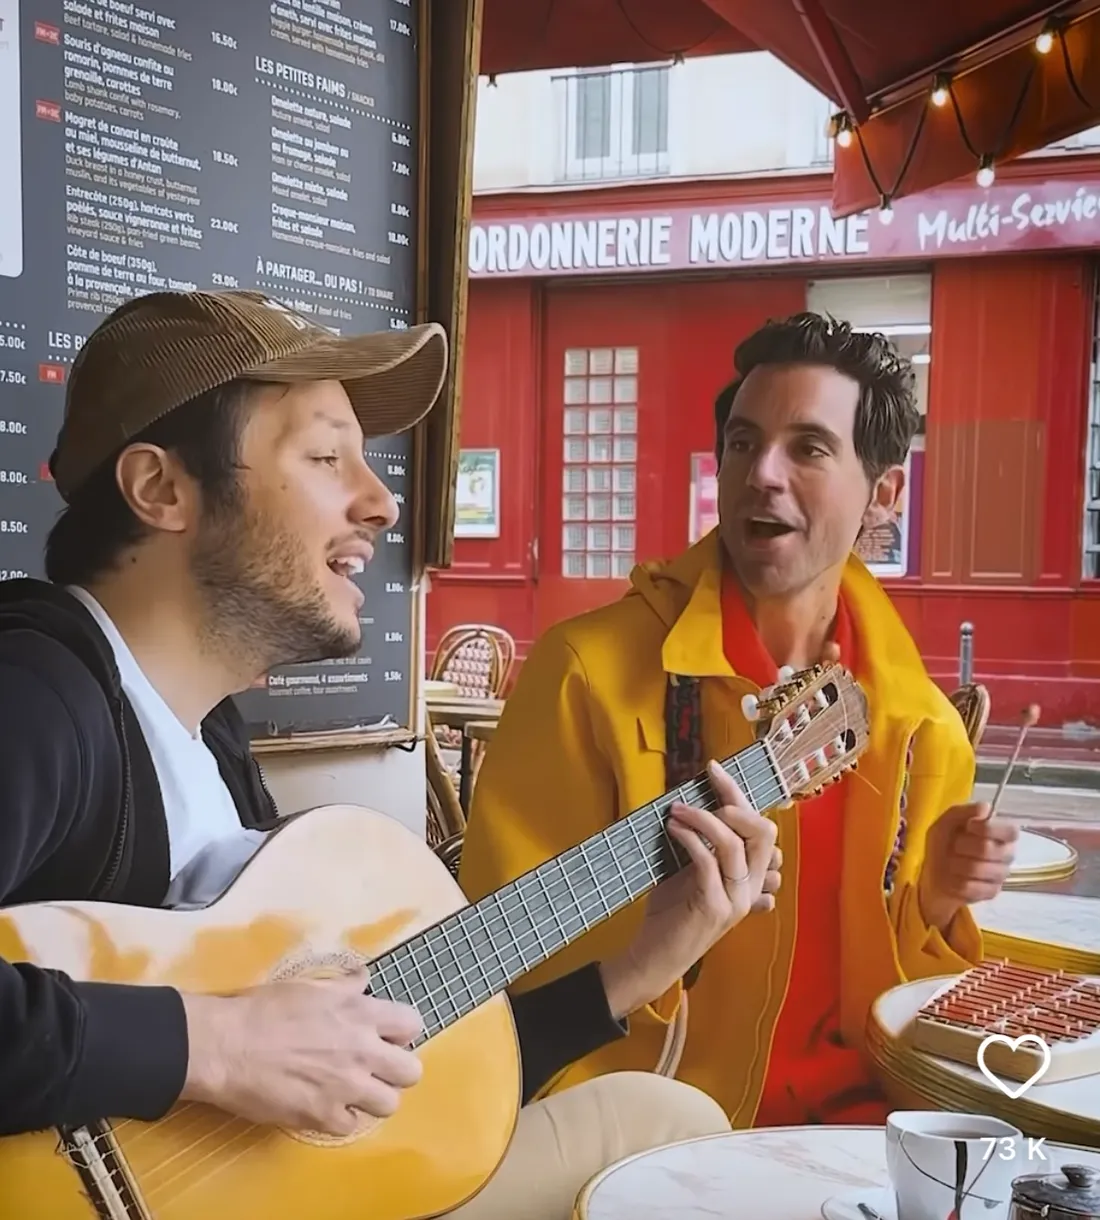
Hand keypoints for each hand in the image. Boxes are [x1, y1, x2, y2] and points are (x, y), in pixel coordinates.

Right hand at [180, 969, 423, 1135]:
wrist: (228, 1045)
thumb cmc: (265, 1009)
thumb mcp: (311, 986)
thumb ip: (346, 985)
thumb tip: (365, 978)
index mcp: (362, 1013)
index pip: (412, 1024)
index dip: (401, 1032)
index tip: (386, 1036)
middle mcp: (363, 1051)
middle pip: (411, 1072)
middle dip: (396, 1070)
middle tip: (374, 1068)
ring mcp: (346, 1087)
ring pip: (389, 1104)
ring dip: (373, 1098)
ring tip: (352, 1091)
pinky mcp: (323, 1117)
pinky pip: (351, 1126)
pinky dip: (340, 1118)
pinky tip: (325, 1106)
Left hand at [599, 759, 780, 1018]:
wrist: (655, 956)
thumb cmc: (671, 911)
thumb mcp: (690, 871)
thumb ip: (702, 845)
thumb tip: (693, 801)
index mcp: (752, 878)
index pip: (760, 828)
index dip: (739, 794)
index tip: (714, 770)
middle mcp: (752, 888)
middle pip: (762, 832)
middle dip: (733, 798)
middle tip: (706, 783)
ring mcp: (736, 900)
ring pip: (735, 845)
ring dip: (704, 818)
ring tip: (678, 810)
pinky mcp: (714, 908)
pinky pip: (708, 862)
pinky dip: (691, 839)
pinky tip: (674, 829)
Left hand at [918, 801, 1018, 930]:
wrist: (934, 873)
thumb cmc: (945, 843)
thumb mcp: (947, 822)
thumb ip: (964, 812)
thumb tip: (986, 808)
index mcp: (1001, 833)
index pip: (1010, 831)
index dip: (988, 828)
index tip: (970, 827)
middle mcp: (1007, 854)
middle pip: (988, 849)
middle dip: (962, 845)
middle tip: (954, 846)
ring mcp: (1001, 875)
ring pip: (977, 869)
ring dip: (956, 864)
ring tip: (952, 863)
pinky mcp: (992, 892)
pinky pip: (973, 887)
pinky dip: (956, 881)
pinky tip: (955, 878)